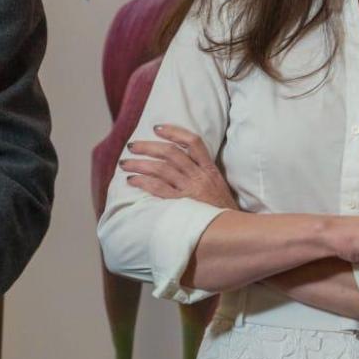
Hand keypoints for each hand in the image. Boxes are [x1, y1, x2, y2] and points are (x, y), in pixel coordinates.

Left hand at [121, 123, 238, 210]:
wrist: (233, 230)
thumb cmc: (223, 210)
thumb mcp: (218, 185)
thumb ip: (203, 173)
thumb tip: (180, 161)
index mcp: (210, 169)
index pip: (193, 142)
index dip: (174, 131)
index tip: (157, 128)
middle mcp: (199, 176)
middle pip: (171, 153)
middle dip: (148, 147)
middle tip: (132, 146)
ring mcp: (190, 190)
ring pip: (161, 169)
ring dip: (140, 164)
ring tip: (125, 163)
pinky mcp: (182, 205)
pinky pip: (159, 189)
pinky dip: (143, 182)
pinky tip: (132, 180)